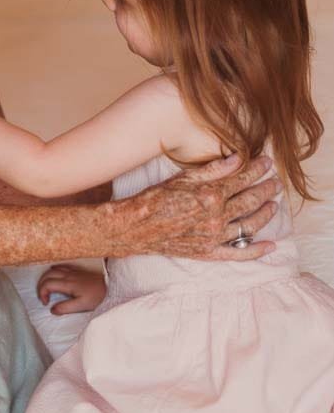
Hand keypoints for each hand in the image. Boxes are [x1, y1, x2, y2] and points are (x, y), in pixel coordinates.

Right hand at [37, 264, 106, 314]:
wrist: (110, 286)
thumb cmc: (97, 296)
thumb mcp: (82, 306)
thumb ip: (65, 308)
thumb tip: (52, 309)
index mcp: (67, 284)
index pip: (47, 284)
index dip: (42, 293)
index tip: (46, 303)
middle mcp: (68, 275)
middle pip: (47, 275)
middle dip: (40, 285)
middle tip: (42, 296)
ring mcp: (72, 271)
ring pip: (52, 269)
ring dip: (45, 278)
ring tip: (46, 287)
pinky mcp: (77, 270)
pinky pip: (61, 266)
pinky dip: (54, 270)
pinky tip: (54, 274)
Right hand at [108, 154, 280, 261]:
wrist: (137, 227)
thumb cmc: (155, 198)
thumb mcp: (183, 177)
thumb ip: (213, 169)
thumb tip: (238, 159)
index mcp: (211, 195)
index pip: (242, 179)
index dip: (257, 169)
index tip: (267, 162)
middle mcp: (217, 217)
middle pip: (251, 201)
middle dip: (267, 189)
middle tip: (275, 183)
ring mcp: (215, 237)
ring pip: (250, 225)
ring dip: (266, 214)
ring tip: (274, 205)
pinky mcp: (209, 252)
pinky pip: (239, 254)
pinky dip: (257, 251)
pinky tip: (271, 246)